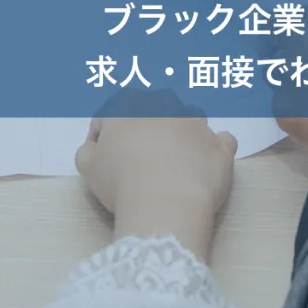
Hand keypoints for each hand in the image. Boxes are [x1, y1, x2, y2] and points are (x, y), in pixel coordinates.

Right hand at [75, 90, 237, 258]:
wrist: (165, 204)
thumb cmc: (120, 182)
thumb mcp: (87, 166)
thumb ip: (89, 149)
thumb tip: (97, 146)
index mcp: (129, 103)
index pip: (112, 115)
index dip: (106, 139)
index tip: (108, 161)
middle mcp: (166, 103)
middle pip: (153, 114)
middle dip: (147, 132)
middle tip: (140, 163)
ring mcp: (198, 123)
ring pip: (188, 123)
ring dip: (181, 139)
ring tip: (173, 169)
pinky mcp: (221, 145)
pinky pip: (220, 142)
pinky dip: (213, 152)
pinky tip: (203, 168)